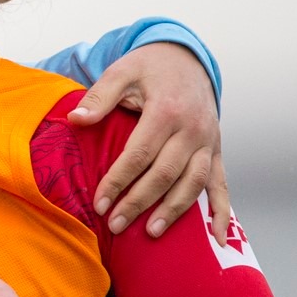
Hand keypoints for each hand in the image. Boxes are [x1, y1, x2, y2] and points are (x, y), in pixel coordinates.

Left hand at [68, 42, 228, 241]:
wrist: (186, 58)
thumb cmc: (148, 68)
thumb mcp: (121, 72)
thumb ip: (99, 97)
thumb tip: (75, 119)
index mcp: (167, 110)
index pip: (140, 154)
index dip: (118, 181)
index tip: (99, 203)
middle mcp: (193, 129)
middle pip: (165, 174)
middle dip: (139, 202)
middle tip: (115, 224)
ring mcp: (209, 142)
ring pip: (193, 183)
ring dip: (173, 210)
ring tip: (151, 232)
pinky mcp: (217, 150)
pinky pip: (222, 185)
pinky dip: (221, 212)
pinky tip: (217, 238)